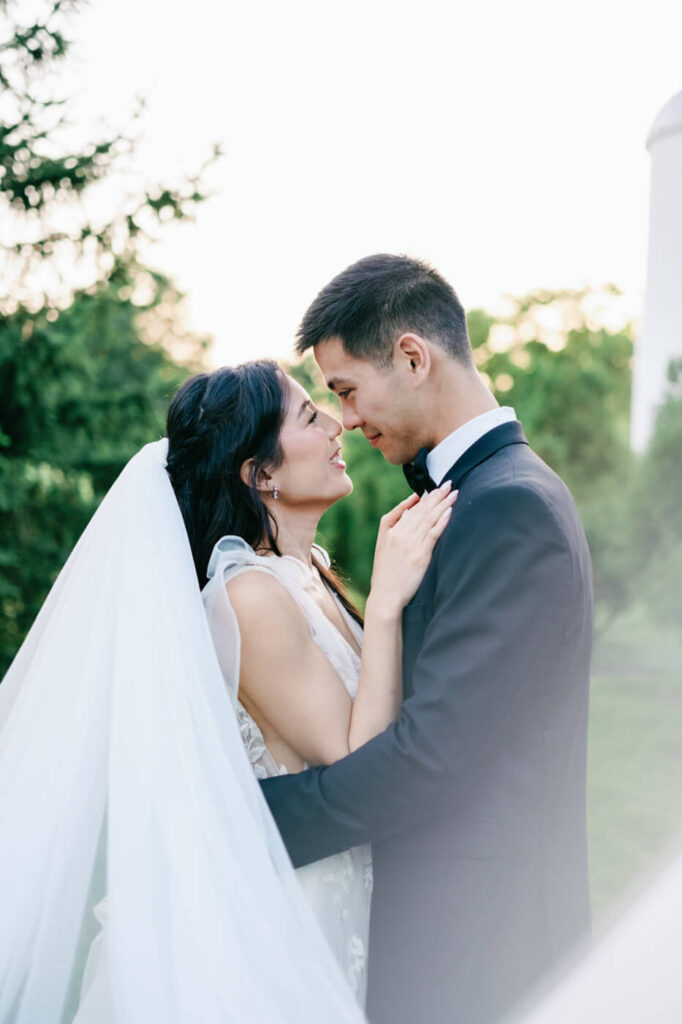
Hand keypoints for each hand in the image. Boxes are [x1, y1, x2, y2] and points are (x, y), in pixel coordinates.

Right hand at [367, 482, 457, 617]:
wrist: (385, 596)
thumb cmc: (386, 573)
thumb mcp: (383, 545)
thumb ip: (394, 523)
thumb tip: (410, 507)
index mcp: (390, 530)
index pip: (411, 509)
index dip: (425, 498)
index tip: (436, 489)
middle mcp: (399, 534)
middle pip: (421, 510)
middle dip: (436, 496)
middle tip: (448, 484)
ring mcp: (409, 544)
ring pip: (428, 519)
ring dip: (443, 504)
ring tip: (453, 493)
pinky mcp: (420, 555)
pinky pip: (433, 533)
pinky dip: (442, 521)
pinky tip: (449, 511)